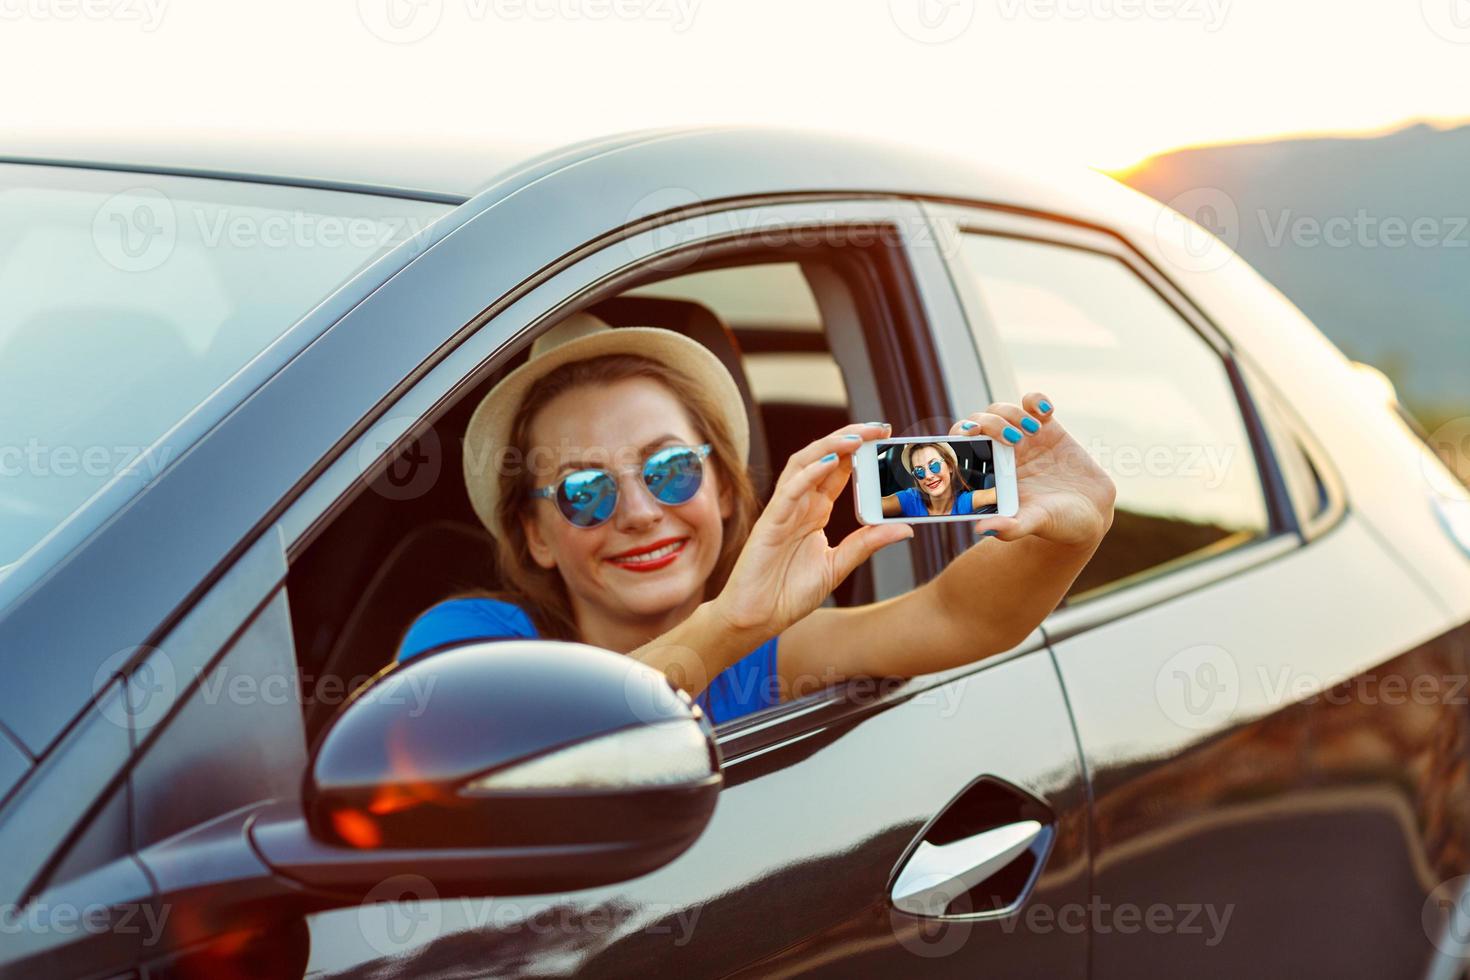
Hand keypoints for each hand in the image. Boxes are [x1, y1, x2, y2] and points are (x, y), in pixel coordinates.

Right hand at [711, 422, 913, 636]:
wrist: (757, 618)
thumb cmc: (789, 593)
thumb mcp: (839, 566)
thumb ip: (867, 543)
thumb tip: (904, 528)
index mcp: (814, 512)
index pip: (838, 470)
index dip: (859, 450)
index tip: (885, 437)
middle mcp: (799, 504)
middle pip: (822, 457)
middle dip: (849, 437)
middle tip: (878, 428)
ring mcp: (783, 510)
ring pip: (804, 464)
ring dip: (830, 445)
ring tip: (858, 436)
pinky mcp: (770, 522)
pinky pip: (790, 490)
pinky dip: (810, 473)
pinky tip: (830, 462)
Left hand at [952, 393, 1115, 545]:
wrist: (1092, 513)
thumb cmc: (1057, 522)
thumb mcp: (1034, 523)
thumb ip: (1010, 527)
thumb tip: (981, 529)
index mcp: (989, 474)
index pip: (961, 447)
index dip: (960, 435)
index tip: (970, 434)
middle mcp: (1001, 453)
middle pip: (980, 422)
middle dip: (990, 423)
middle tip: (1012, 438)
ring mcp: (1024, 438)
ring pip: (1003, 410)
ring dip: (1012, 413)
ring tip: (1033, 430)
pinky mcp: (1047, 427)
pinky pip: (1033, 403)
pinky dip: (1036, 400)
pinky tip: (1046, 411)